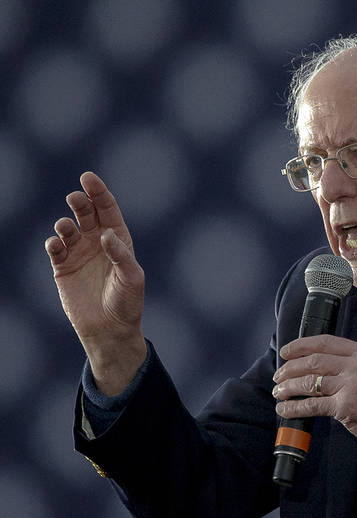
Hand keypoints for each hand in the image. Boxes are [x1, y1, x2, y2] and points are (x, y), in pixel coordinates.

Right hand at [45, 172, 146, 394]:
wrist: (109, 328)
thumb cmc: (127, 302)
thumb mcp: (132, 278)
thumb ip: (121, 255)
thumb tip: (105, 235)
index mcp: (119, 240)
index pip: (108, 210)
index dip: (99, 192)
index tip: (88, 177)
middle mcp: (97, 242)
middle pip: (86, 213)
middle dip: (80, 201)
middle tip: (76, 197)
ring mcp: (79, 252)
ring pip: (68, 227)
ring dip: (65, 223)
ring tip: (65, 227)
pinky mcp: (62, 266)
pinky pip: (54, 248)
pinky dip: (53, 242)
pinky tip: (55, 244)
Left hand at [272, 335, 356, 458]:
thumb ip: (352, 367)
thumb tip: (318, 368)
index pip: (327, 342)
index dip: (301, 345)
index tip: (287, 351)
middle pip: (314, 361)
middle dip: (290, 368)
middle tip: (279, 376)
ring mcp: (353, 385)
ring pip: (310, 381)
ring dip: (288, 387)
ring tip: (279, 392)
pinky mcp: (346, 406)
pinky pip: (312, 404)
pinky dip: (294, 407)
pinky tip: (285, 409)